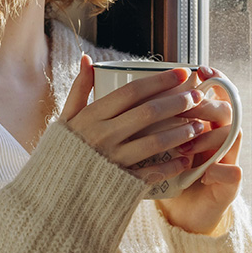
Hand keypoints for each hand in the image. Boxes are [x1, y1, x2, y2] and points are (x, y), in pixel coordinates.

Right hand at [61, 55, 206, 184]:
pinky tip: (187, 159)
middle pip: (148, 113)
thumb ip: (80, 89)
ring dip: (181, 132)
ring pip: (155, 142)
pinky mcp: (120, 182)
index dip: (160, 81)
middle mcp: (104, 135)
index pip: (132, 92)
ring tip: (199, 125)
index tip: (182, 73)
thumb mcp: (66, 118)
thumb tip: (87, 60)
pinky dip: (172, 166)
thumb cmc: (62, 150)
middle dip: (178, 103)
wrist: (52, 193)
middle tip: (199, 96)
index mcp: (92, 116)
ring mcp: (113, 159)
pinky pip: (152, 172)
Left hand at [155, 66, 241, 235]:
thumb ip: (153, 116)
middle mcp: (220, 137)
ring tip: (187, 146)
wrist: (182, 213)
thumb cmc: (166, 172)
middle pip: (225, 109)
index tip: (199, 71)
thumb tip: (137, 87)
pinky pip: (233, 173)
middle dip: (205, 107)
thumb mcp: (156, 141)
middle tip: (186, 109)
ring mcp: (228, 159)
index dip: (213, 79)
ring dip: (209, 139)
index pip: (216, 93)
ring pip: (232, 136)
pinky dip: (219, 171)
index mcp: (205, 122)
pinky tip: (204, 175)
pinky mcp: (230, 184)